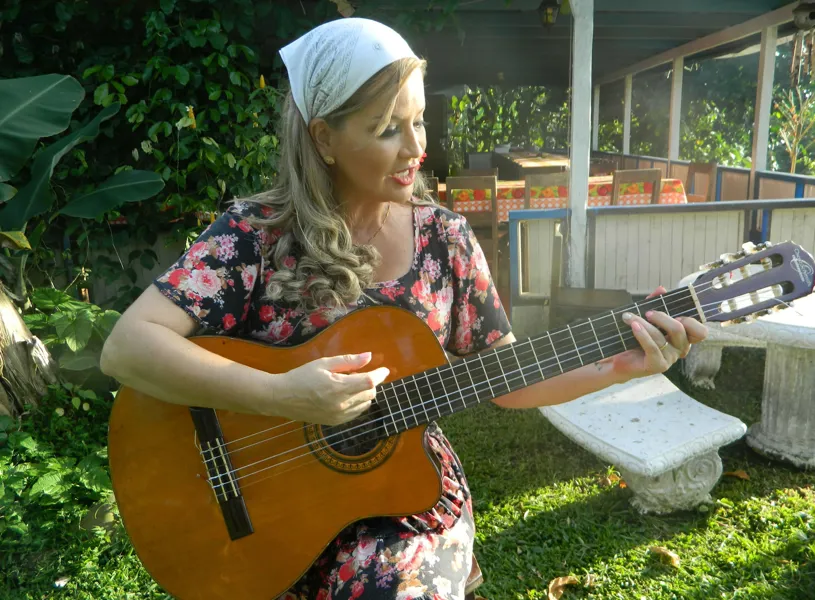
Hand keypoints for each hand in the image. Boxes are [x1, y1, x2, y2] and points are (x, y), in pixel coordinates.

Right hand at [274, 353, 389, 424]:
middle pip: (370, 393)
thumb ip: (348, 361)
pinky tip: (347, 396)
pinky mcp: (335, 423)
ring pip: (365, 404)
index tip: (384, 369)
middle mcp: (341, 404)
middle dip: (370, 383)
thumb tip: (368, 357)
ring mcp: (339, 416)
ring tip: (351, 384)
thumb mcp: (324, 363)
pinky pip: (356, 413)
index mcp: (338, 387)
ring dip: (365, 393)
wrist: (282, 398)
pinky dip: (358, 403)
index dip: (379, 375)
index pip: (369, 382)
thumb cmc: (302, 376)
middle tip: (359, 374)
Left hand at [608, 286, 707, 381]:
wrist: (621, 359)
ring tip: (629, 317)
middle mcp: (680, 349)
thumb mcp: (646, 318)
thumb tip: (662, 289)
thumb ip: (655, 303)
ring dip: (644, 324)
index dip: (692, 322)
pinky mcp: (658, 366)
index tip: (676, 314)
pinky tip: (634, 326)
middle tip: (647, 313)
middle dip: (662, 317)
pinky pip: (652, 347)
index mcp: (683, 337)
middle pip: (679, 329)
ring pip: (661, 337)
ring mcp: (670, 359)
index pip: (701, 332)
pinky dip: (642, 335)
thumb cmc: (636, 338)